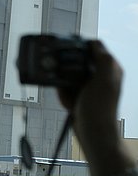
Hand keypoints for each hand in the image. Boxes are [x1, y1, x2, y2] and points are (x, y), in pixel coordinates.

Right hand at [57, 40, 125, 175]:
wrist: (93, 133)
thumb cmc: (100, 109)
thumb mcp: (103, 79)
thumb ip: (102, 58)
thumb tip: (94, 42)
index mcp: (110, 68)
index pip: (95, 47)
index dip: (81, 46)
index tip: (68, 49)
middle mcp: (101, 75)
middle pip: (77, 61)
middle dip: (69, 71)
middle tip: (70, 82)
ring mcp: (89, 86)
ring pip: (68, 75)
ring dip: (65, 86)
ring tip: (71, 98)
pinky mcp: (80, 96)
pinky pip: (65, 89)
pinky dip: (64, 96)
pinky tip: (70, 104)